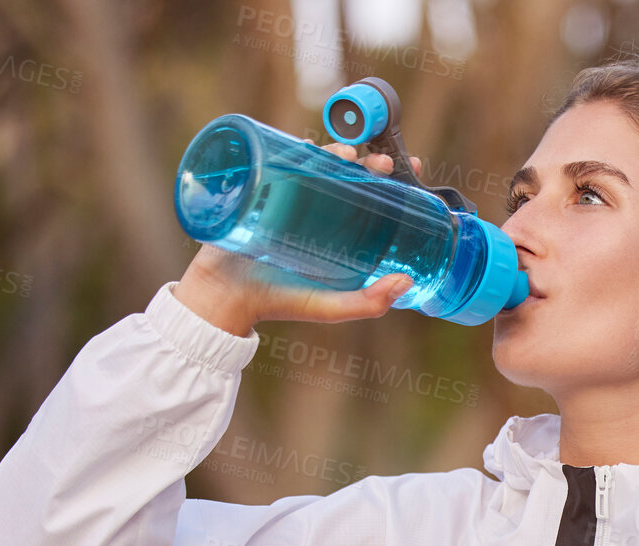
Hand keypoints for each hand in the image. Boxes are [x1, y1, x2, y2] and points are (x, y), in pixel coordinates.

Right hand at [174, 145, 423, 335]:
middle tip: (383, 164)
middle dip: (370, 163)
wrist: (223, 295)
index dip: (396, 183)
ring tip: (349, 155)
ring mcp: (292, 197)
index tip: (414, 169)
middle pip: (352, 177)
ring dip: (338, 151)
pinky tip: (309, 145)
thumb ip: (368, 304)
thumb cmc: (279, 303)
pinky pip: (283, 159)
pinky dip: (296, 148)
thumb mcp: (329, 307)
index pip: (376, 201)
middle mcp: (320, 212)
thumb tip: (407, 282)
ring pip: (321, 164)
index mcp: (341, 235)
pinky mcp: (264, 188)